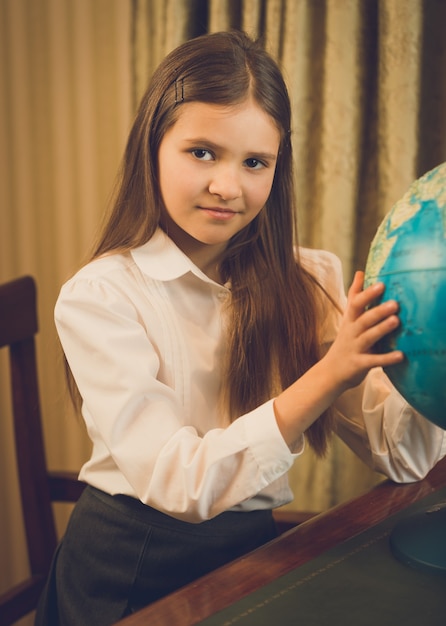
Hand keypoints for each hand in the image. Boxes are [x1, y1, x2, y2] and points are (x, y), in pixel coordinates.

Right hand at [324, 271, 403, 390]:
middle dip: (378, 311)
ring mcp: (354, 349)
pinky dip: (386, 358)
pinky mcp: (358, 364)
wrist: (330, 372)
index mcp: (349, 321)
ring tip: (396, 321)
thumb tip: (360, 272)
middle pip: (363, 320)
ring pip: (368, 337)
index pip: (356, 304)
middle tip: (394, 303)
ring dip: (381, 329)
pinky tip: (400, 355)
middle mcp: (351, 333)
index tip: (381, 284)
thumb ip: (354, 297)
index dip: (367, 294)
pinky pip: (373, 361)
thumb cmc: (345, 342)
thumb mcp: (347, 318)